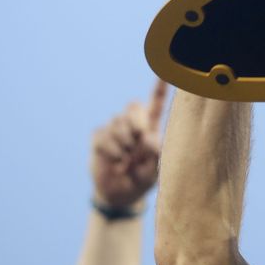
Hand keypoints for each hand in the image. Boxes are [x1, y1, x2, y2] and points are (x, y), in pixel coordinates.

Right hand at [91, 80, 167, 208]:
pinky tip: (116, 161)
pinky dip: (111, 150)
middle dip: (136, 121)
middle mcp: (132, 125)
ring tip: (128, 160)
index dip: (159, 88)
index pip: (155, 104)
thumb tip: (148, 135)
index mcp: (151, 129)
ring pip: (117, 122)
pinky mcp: (99, 138)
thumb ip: (155, 153)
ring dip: (124, 143)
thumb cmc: (143, 179)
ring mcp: (114, 131)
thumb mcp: (155, 170)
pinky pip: (103, 136)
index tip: (165, 71)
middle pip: (133, 106)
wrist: (120, 193)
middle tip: (138, 141)